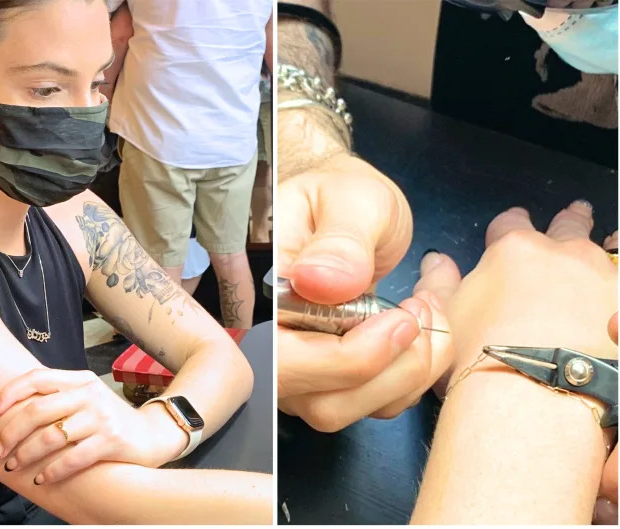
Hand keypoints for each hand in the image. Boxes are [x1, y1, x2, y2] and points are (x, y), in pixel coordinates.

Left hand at [0, 369, 187, 483]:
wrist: (152, 434)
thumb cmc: (110, 420)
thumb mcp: (88, 399)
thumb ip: (60, 398)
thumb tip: (12, 409)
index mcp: (81, 380)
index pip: (37, 378)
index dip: (9, 393)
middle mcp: (90, 395)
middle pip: (38, 410)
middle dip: (10, 433)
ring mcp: (102, 417)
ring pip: (51, 436)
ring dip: (26, 455)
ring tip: (14, 466)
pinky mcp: (111, 440)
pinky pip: (72, 458)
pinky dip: (52, 471)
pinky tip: (42, 479)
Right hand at [277, 152, 453, 430]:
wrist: (342, 210)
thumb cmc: (340, 196)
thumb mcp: (350, 199)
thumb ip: (341, 238)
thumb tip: (322, 283)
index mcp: (264, 298)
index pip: (290, 361)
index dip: (355, 355)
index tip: (405, 314)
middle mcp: (273, 345)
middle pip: (323, 404)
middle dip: (393, 369)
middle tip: (424, 310)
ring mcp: (300, 368)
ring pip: (352, 411)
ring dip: (412, 371)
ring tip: (430, 310)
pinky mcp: (330, 378)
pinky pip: (375, 403)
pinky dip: (416, 372)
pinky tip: (427, 327)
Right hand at [414, 201, 616, 520]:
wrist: (531, 394)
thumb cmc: (479, 357)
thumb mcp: (443, 317)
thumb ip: (438, 282)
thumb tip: (436, 261)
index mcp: (511, 251)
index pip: (511, 223)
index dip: (511, 222)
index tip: (514, 222)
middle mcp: (561, 254)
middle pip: (567, 226)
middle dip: (568, 220)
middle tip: (574, 215)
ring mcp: (602, 279)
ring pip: (607, 249)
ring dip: (604, 246)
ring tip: (608, 245)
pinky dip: (618, 279)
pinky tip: (615, 286)